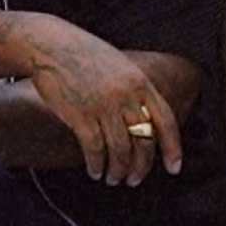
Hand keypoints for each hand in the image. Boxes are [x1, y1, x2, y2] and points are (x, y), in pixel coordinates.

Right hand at [13, 14, 182, 184]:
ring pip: (121, 150)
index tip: (174, 168)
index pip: (166, 121)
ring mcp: (104, 105)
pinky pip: (95, 149)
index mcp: (141, 83)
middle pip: (144, 142)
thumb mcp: (121, 67)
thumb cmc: (85, 56)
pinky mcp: (81, 115)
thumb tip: (145, 125)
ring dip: (118, 171)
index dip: (173, 148)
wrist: (51, 45)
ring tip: (113, 179)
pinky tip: (94, 171)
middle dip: (141, 167)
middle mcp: (126, 95)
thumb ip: (136, 92)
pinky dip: (96, 165)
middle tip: (134, 180)